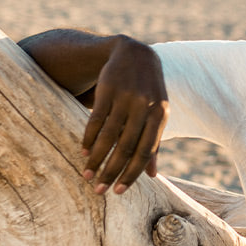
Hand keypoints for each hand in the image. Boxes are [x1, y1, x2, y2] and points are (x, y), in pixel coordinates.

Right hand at [81, 38, 167, 194]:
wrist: (134, 54)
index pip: (145, 152)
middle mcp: (145, 108)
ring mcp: (126, 98)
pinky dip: (89, 138)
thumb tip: (153, 176)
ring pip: (109, 136)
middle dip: (111, 171)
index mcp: (160, 116)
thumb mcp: (157, 114)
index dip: (131, 174)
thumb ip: (154, 143)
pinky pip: (96, 120)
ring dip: (97, 159)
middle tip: (98, 189)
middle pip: (126, 147)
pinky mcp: (108, 90)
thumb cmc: (148, 91)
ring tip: (87, 174)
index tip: (118, 191)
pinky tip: (84, 152)